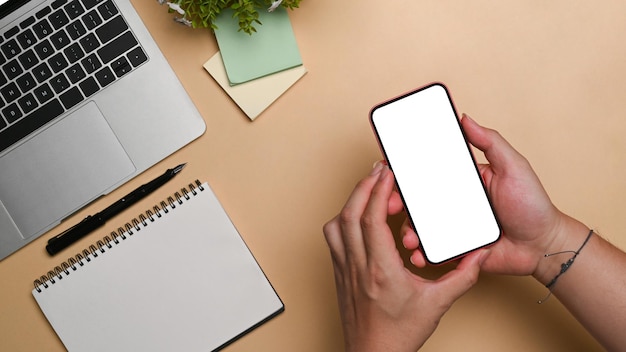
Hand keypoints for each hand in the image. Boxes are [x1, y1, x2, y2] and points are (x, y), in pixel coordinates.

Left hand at [323, 162, 487, 351]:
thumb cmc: (399, 334)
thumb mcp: (437, 304)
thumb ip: (461, 277)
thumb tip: (479, 256)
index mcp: (382, 269)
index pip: (372, 219)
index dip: (378, 190)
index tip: (386, 172)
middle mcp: (358, 266)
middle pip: (350, 214)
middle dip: (363, 186)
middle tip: (377, 170)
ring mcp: (345, 269)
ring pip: (336, 225)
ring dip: (350, 202)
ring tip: (366, 188)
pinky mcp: (339, 274)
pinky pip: (333, 239)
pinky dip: (342, 220)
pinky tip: (355, 218)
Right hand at [402, 114, 567, 277]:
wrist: (543, 246)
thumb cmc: (532, 205)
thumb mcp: (513, 167)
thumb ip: (490, 142)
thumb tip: (465, 118)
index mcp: (462, 180)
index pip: (428, 172)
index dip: (406, 172)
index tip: (389, 170)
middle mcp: (453, 202)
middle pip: (417, 200)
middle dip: (397, 203)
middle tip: (390, 206)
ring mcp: (452, 227)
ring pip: (420, 226)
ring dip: (408, 231)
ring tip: (409, 238)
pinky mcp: (455, 249)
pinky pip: (433, 250)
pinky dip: (423, 253)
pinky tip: (420, 255)